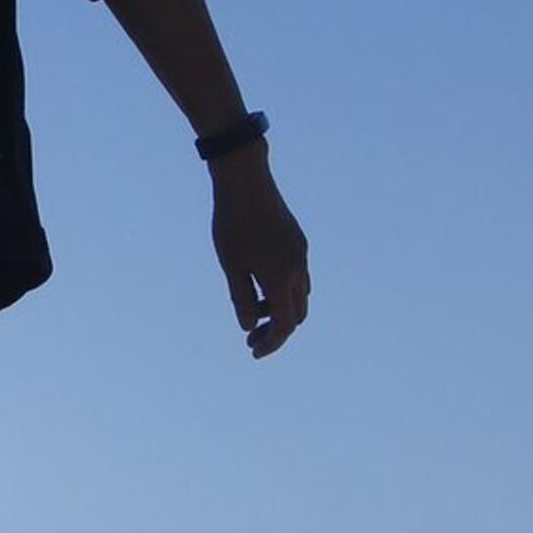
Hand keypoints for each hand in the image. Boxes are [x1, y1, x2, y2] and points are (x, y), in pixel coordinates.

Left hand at [210, 153, 309, 356]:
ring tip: (251, 308)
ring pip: (299, 294)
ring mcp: (300, 253)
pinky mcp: (297, 240)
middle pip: (296, 313)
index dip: (271, 343)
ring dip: (279, 308)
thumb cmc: (232, 224)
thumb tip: (248, 325)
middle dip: (276, 329)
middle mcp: (297, 268)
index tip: (253, 351)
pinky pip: (297, 274)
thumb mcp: (231, 265)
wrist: (246, 180)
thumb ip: (241, 298)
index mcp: (281, 278)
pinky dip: (282, 288)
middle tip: (251, 337)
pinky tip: (259, 282)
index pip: (283, 324)